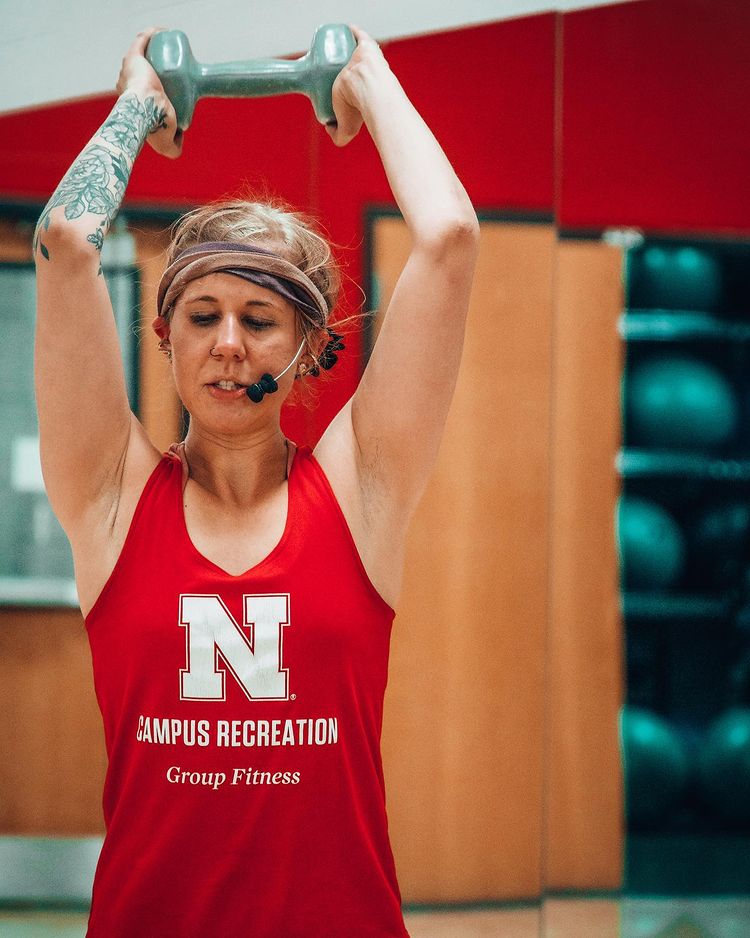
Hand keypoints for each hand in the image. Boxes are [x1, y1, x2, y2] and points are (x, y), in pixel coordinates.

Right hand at [116, 27, 182, 158]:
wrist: (144, 111)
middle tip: (177, 72)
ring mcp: (127, 69)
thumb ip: (174, 149)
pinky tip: (162, 32)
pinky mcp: (132, 57)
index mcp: (132, 102)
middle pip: (143, 73)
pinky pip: (142, 40)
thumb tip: (180, 140)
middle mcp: (126, 84)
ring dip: (153, 49)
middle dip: (156, 70)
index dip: (158, 90)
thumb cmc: (154, 129)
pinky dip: (150, 34)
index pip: (145, 92)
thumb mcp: (167, 145)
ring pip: (142, 55)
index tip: (174, 91)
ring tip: (171, 51)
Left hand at [325, 24, 393, 146]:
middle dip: (342, 68)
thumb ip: (337, 135)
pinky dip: (349, 31)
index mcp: (365, 91)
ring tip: (330, 52)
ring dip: (345, 49)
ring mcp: (367, 59)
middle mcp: (368, 74)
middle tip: (329, 71)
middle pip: (352, 69)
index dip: (342, 85)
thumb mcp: (347, 128)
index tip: (332, 87)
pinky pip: (356, 33)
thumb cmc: (359, 109)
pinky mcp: (365, 44)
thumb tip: (328, 128)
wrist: (367, 88)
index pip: (352, 86)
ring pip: (353, 52)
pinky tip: (338, 33)